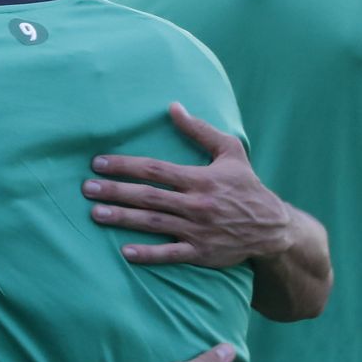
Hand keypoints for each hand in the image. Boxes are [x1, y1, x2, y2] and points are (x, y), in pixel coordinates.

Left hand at [84, 102, 290, 266]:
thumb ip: (200, 130)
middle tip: (87, 188)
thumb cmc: (247, 186)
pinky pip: (171, 254)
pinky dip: (148, 254)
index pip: (155, 169)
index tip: (98, 163)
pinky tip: (125, 251)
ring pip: (153, 223)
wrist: (273, 228)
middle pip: (148, 196)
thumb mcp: (231, 151)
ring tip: (96, 214)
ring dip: (123, 218)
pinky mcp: (201, 252)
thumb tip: (174, 106)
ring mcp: (198, 230)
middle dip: (115, 191)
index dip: (125, 166)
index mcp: (200, 178)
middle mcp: (196, 204)